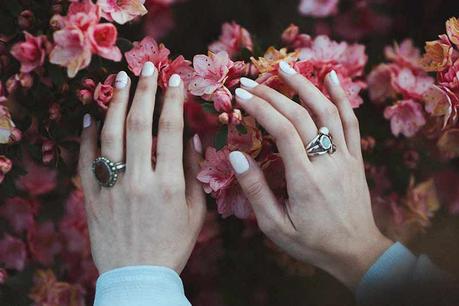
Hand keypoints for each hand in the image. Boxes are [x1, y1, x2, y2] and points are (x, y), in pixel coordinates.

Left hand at [78, 62, 205, 273]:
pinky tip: (92, 114)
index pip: (170, 130)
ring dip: (115, 103)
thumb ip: (193, 172)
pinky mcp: (92, 196)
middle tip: (147, 66)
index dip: (173, 100)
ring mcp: (111, 187)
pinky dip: (87, 135)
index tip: (175, 79)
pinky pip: (85, 159)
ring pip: (109, 135)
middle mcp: (138, 180)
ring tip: (120, 79)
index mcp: (168, 183)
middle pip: (138, 124)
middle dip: (144, 90)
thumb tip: (192, 136)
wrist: (138, 275)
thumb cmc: (173, 244)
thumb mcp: (195, 211)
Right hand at [232, 62, 392, 288]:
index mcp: (305, 180)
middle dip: (272, 95)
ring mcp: (345, 157)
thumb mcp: (276, 226)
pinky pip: (351, 122)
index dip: (260, 108)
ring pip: (327, 111)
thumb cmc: (312, 242)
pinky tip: (331, 77)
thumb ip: (256, 191)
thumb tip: (237, 157)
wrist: (356, 252)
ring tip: (284, 67)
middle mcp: (327, 162)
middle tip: (249, 83)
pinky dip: (341, 97)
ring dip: (305, 85)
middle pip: (300, 116)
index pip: (282, 131)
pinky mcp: (355, 157)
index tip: (241, 95)